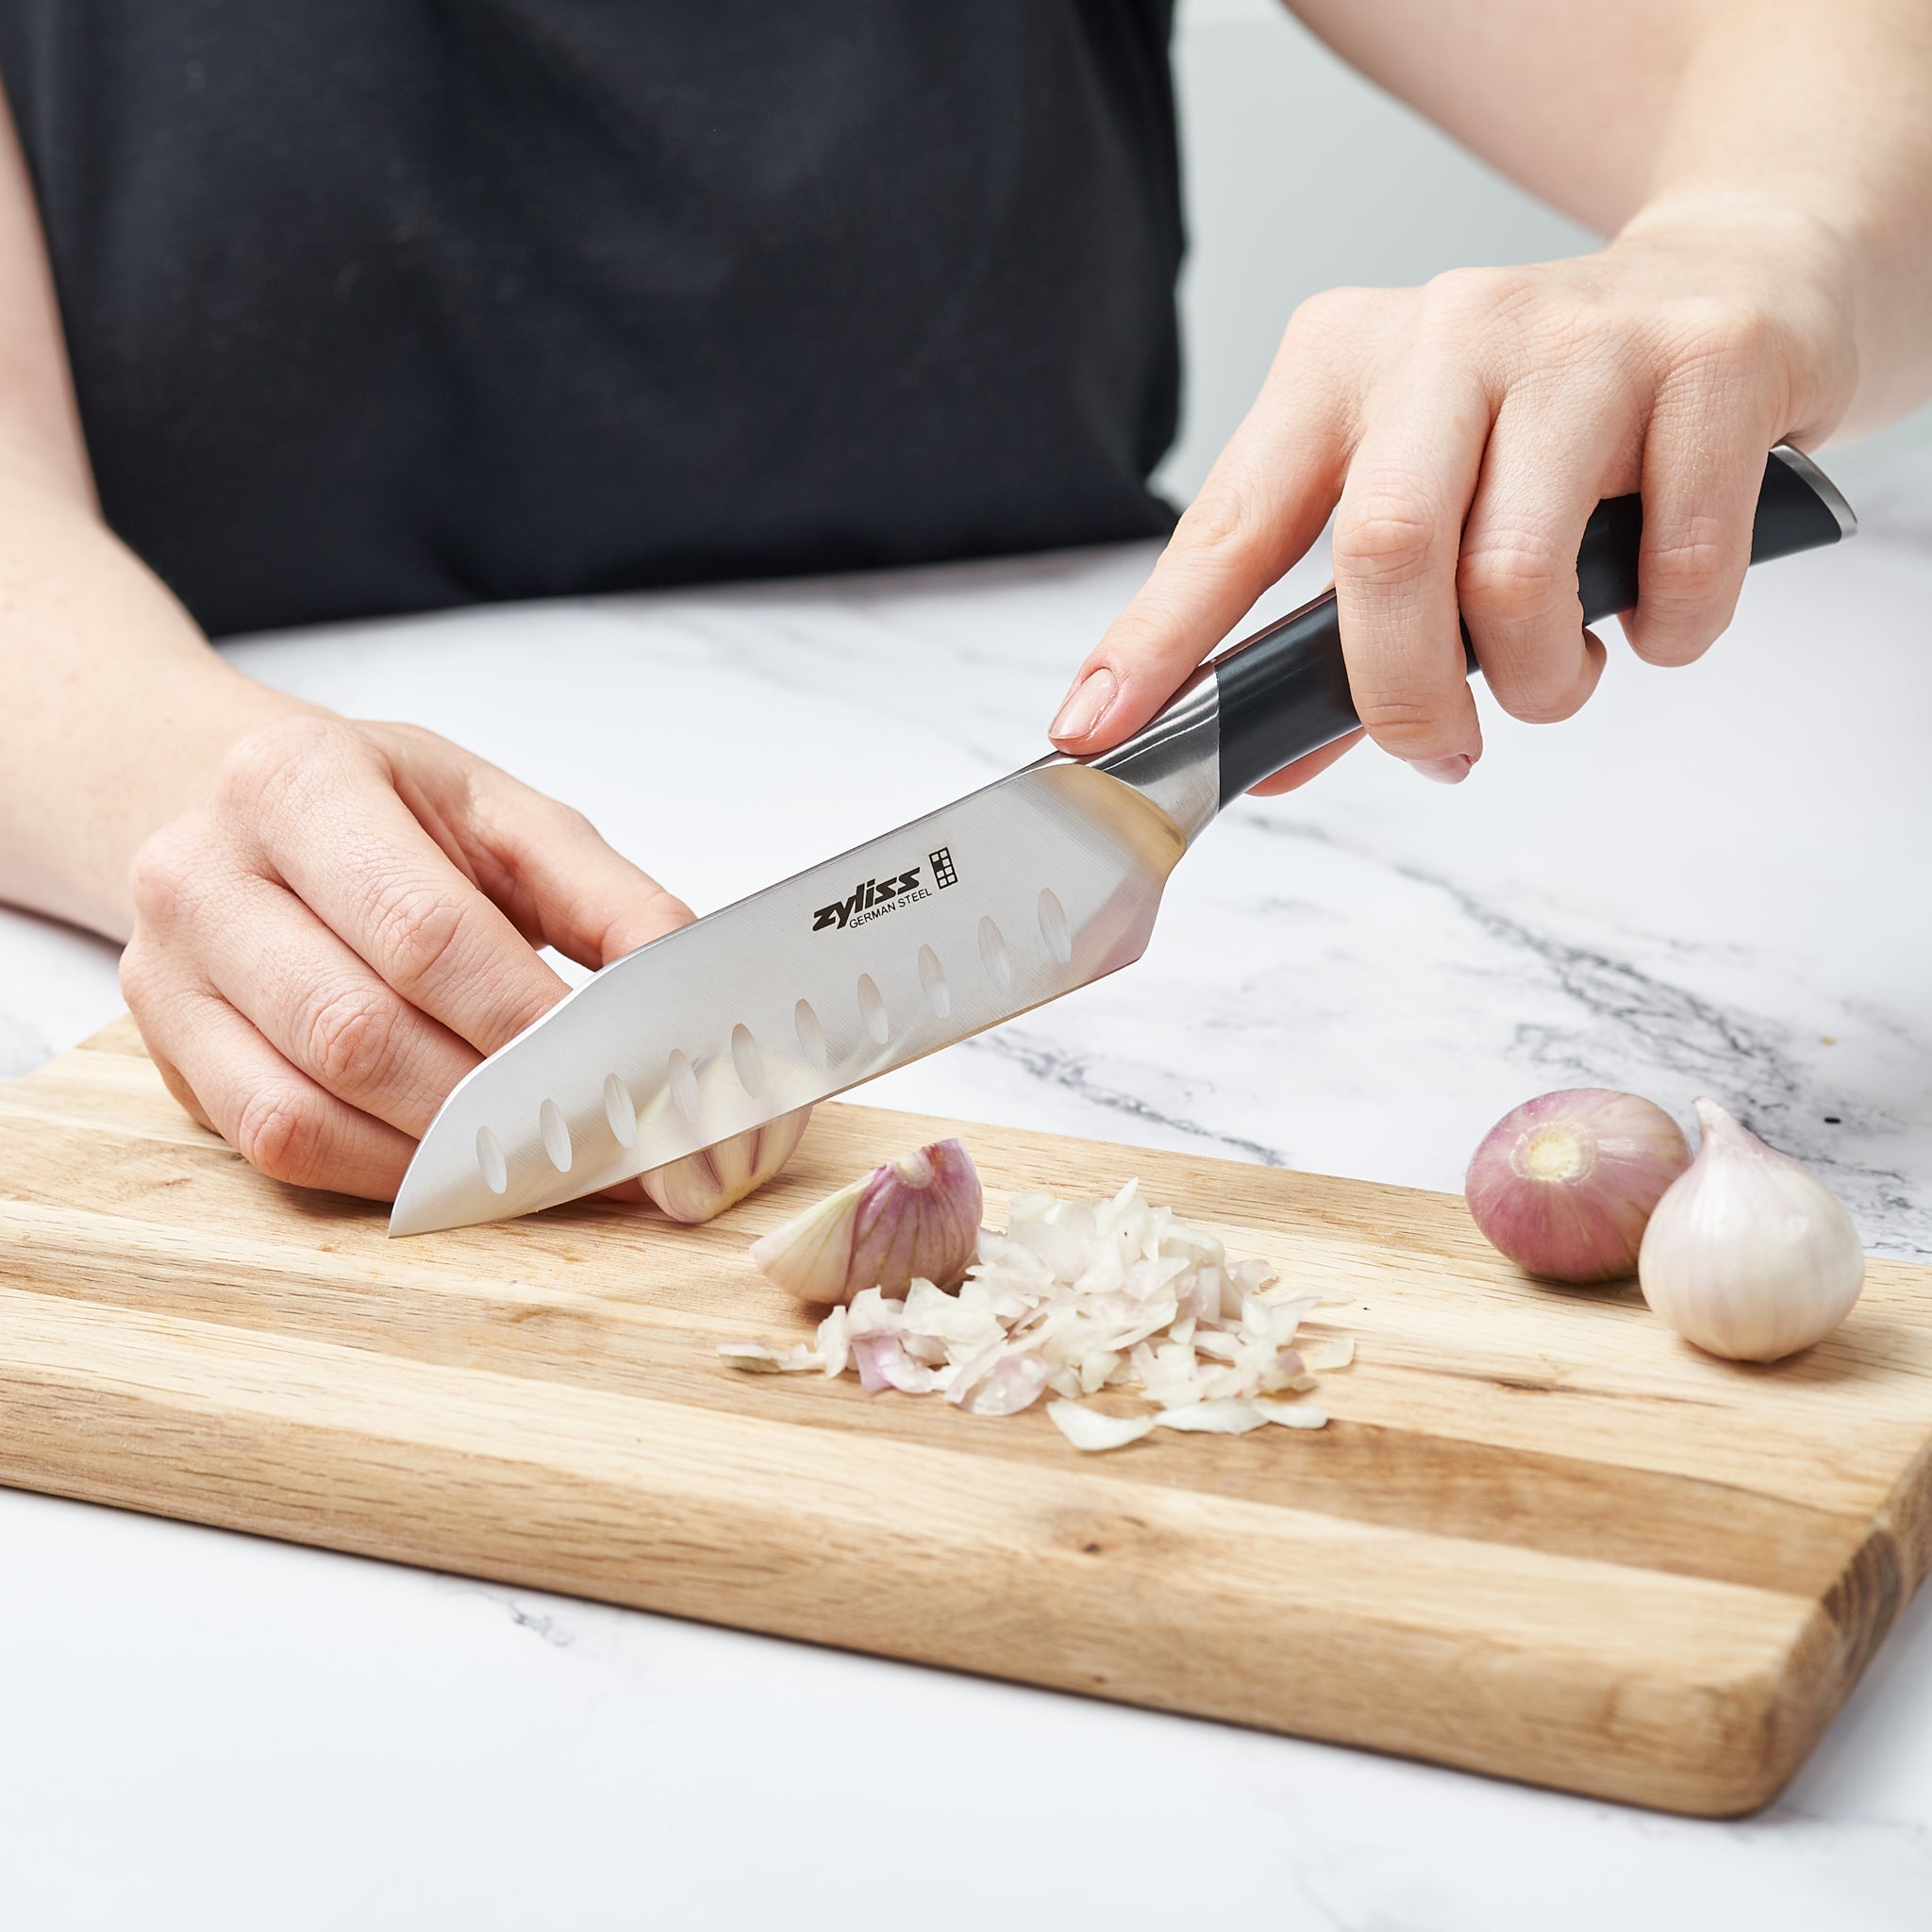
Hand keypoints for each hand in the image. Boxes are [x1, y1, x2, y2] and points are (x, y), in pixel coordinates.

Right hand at [120, 716, 692, 1198]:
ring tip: (554, 1165)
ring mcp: (166, 972)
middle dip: (501, 1106)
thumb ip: (610, 900)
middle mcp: (204, 873)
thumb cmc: (394, 814)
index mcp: (299, 781)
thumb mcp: (509, 818)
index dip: (534, 1024)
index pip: (427, 933)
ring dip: (448, 1156)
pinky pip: (278, 1143)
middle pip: (361, 1031)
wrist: (246, 810)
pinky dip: (386, 1174)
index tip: (630, 1082)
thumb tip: (693, 1000)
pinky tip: (465, 1170)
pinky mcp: (167, 1054)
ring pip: (310, 1106)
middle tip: (609, 1145)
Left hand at [1049, 206, 1857, 790]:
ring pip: (1516, 577)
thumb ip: (1343, 628)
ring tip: (1558, 671)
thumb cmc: (1547, 427)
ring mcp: (1578, 336)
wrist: (1742, 287)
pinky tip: (1656, 610)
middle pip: (1383, 557)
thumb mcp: (1425, 493)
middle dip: (1404, 696)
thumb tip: (1272, 762)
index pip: (1229, 525)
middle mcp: (1443, 332)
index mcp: (1339, 365)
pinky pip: (1672, 565)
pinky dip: (1665, 632)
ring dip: (1541, 680)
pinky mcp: (1706, 359)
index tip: (1095, 730)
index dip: (1158, 641)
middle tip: (1441, 750)